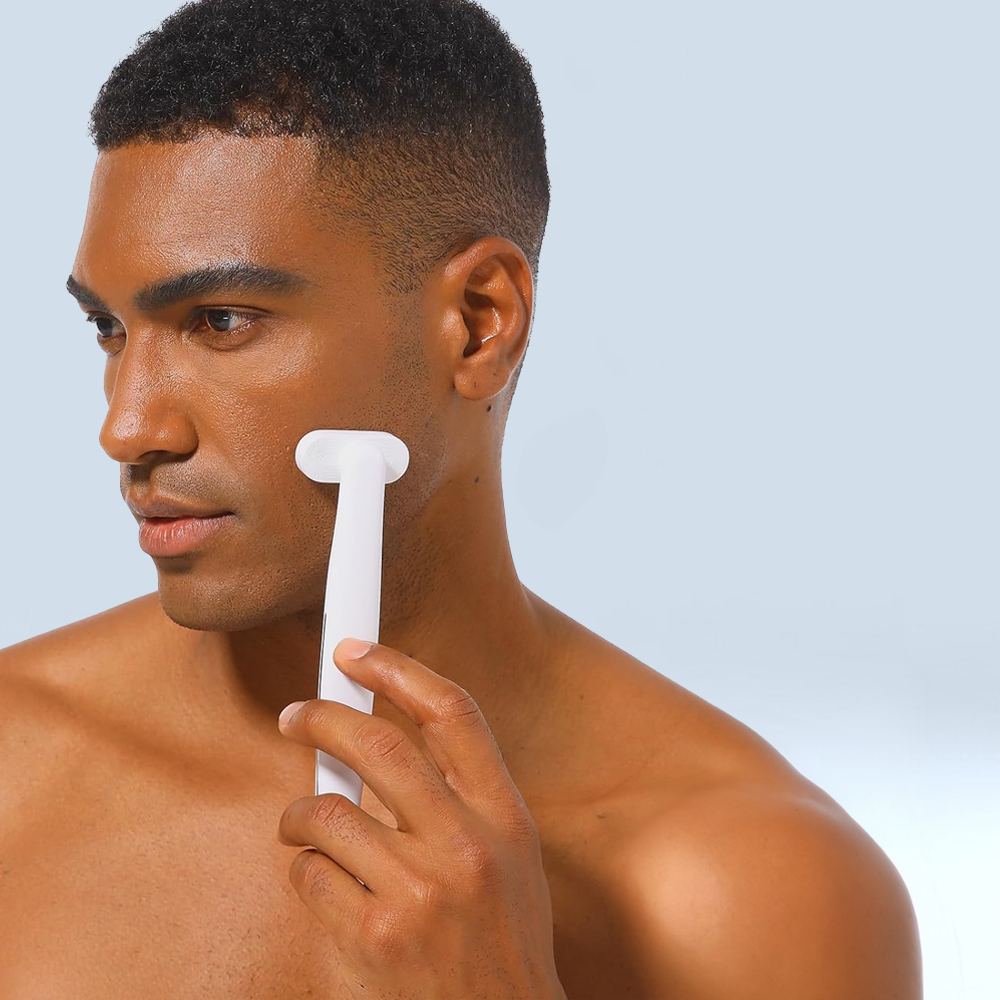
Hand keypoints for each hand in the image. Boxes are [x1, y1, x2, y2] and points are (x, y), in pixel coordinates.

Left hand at [276, 638, 567, 999]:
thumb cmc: (502, 937)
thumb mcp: (510, 853)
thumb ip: (459, 795)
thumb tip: (377, 743)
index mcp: (504, 815)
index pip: (452, 713)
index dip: (398, 669)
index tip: (356, 652)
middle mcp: (465, 845)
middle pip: (377, 744)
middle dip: (320, 717)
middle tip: (294, 715)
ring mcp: (418, 891)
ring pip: (325, 812)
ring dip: (299, 814)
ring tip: (303, 826)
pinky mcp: (373, 937)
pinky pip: (310, 875)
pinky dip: (305, 871)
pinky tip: (326, 885)